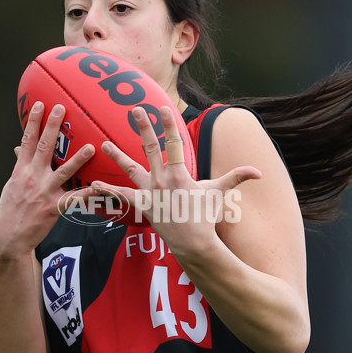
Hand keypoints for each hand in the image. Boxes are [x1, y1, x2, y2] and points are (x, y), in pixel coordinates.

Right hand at [0, 102, 95, 261]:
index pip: (27, 140)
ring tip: (91, 147)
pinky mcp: (54, 208)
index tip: (40, 105)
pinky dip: (88, 194)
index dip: (33, 122)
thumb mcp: (11, 186)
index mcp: (21, 170)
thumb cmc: (10, 212)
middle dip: (53, 126)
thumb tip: (19, 149)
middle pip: (44, 147)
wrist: (8, 238)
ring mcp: (44, 192)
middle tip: (62, 108)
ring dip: (78, 159)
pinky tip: (100, 187)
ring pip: (63, 171)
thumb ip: (19, 167)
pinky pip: (75, 199)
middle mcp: (32, 177)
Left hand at [92, 106, 261, 252]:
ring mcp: (150, 193)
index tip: (160, 107)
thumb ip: (236, 177)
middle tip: (134, 110)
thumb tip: (258, 172)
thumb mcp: (220, 194)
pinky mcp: (142, 206)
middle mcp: (161, 180)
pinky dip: (108, 190)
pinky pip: (122, 197)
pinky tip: (93, 184)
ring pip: (130, 169)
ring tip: (103, 144)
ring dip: (117, 155)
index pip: (173, 143)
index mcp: (179, 174)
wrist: (194, 245)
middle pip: (149, 148)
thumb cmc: (206, 218)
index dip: (167, 124)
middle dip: (142, 127)